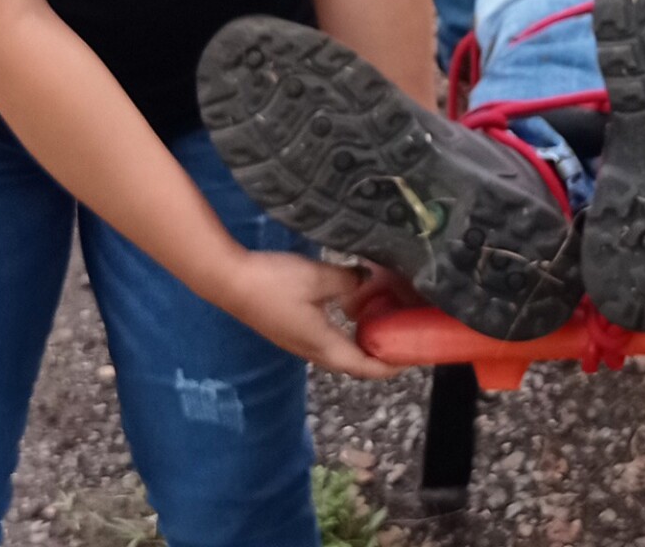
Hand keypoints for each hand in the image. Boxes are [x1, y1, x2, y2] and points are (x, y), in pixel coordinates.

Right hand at [215, 249, 405, 379]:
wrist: (231, 283)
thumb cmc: (276, 283)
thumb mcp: (318, 277)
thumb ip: (348, 280)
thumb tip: (369, 280)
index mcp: (323, 345)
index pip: (363, 367)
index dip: (389, 367)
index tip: (412, 360)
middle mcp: (312, 351)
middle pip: (352, 363)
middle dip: (379, 357)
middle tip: (402, 341)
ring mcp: (298, 342)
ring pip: (339, 351)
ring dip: (362, 343)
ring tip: (383, 324)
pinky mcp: (289, 330)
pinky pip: (326, 339)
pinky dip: (346, 331)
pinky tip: (350, 308)